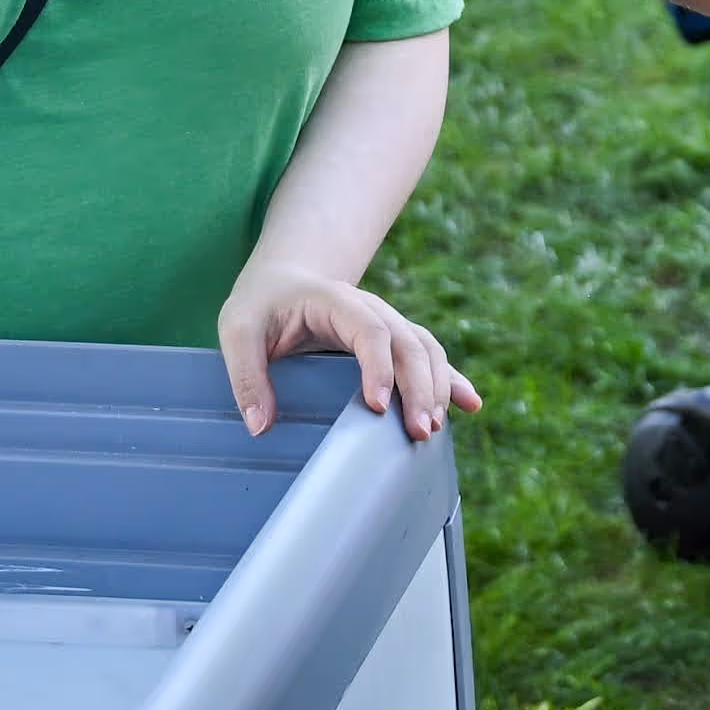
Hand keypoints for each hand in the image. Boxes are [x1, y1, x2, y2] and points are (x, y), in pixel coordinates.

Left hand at [214, 256, 478, 443]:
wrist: (283, 278)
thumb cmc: (260, 305)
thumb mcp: (238, 330)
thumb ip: (246, 375)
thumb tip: (259, 426)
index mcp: (334, 299)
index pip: (368, 329)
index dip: (378, 366)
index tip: (377, 406)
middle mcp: (369, 308)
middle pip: (407, 342)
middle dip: (418, 386)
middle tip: (419, 431)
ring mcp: (386, 323)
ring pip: (425, 348)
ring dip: (436, 386)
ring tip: (434, 428)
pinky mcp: (392, 341)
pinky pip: (429, 356)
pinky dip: (451, 379)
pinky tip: (471, 405)